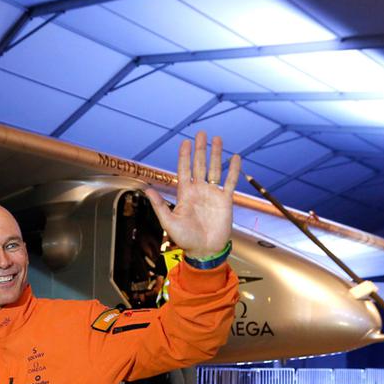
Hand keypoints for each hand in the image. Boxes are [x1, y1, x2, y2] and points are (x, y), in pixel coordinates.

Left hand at [144, 131, 237, 258]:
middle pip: (199, 165)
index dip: (184, 156)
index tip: (185, 142)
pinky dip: (233, 170)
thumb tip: (147, 190)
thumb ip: (160, 205)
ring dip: (216, 154)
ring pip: (215, 169)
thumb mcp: (168, 222)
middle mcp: (199, 191)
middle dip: (200, 149)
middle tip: (201, 133)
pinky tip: (236, 158)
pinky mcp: (225, 200)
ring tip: (217, 139)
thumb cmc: (185, 239)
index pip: (184, 170)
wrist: (205, 250)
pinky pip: (230, 182)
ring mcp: (212, 194)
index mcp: (185, 194)